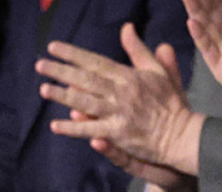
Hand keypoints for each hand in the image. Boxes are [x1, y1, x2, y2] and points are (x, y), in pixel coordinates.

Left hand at [36, 23, 203, 175]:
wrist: (181, 133)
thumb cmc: (170, 103)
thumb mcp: (157, 71)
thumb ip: (139, 50)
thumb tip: (127, 28)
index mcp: (129, 76)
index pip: (96, 61)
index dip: (73, 54)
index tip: (54, 47)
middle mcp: (122, 92)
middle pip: (86, 79)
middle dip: (61, 71)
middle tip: (40, 65)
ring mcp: (119, 113)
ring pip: (86, 102)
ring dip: (62, 96)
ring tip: (43, 89)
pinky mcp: (119, 134)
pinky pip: (92, 129)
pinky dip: (73, 128)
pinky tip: (56, 126)